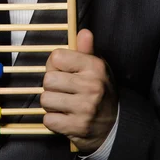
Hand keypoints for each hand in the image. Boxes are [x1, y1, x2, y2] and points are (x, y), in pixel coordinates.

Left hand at [40, 29, 117, 152]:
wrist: (115, 125)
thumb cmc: (100, 91)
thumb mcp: (97, 68)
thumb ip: (86, 50)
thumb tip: (84, 32)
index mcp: (95, 67)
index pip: (56, 57)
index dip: (55, 65)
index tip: (64, 71)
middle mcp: (92, 86)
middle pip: (48, 80)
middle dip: (52, 86)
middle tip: (64, 90)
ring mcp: (85, 108)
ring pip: (45, 100)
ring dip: (51, 104)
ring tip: (65, 104)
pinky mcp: (78, 127)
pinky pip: (48, 120)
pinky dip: (53, 120)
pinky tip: (65, 117)